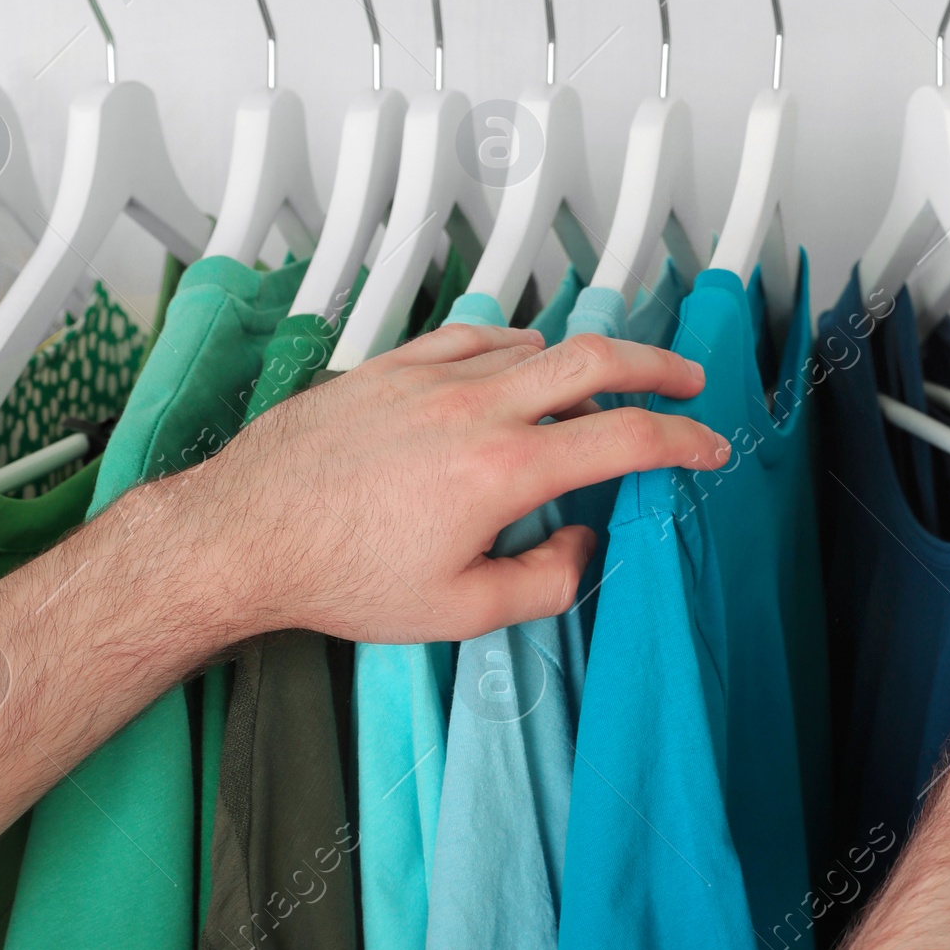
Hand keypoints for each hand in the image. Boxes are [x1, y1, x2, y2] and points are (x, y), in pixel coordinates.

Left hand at [175, 322, 726, 646]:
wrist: (242, 537)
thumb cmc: (338, 576)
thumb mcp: (459, 612)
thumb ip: (546, 582)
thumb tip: (582, 544)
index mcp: (503, 471)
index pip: (625, 439)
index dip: (684, 441)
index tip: (708, 449)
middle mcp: (474, 410)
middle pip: (595, 359)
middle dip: (658, 365)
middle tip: (687, 381)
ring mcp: (429, 379)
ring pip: (532, 345)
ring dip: (581, 364)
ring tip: (598, 392)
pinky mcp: (388, 368)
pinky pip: (471, 338)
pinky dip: (512, 347)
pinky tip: (515, 364)